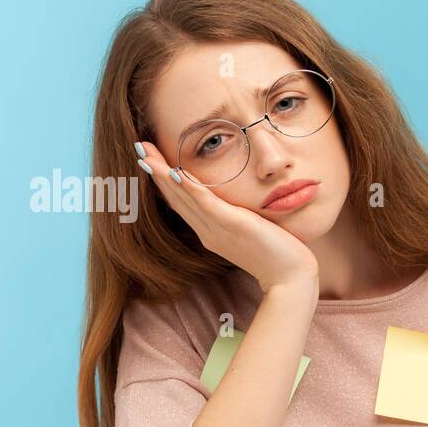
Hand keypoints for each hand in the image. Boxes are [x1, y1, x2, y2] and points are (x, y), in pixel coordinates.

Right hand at [134, 140, 319, 294]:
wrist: (290, 279)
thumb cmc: (276, 256)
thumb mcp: (249, 233)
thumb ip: (236, 220)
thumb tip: (233, 207)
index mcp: (210, 232)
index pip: (180, 202)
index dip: (163, 181)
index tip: (149, 160)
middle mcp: (208, 231)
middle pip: (174, 197)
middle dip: (155, 171)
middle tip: (137, 147)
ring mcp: (217, 229)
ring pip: (183, 197)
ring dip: (162, 174)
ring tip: (144, 154)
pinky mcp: (233, 225)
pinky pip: (206, 203)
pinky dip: (189, 187)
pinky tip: (174, 171)